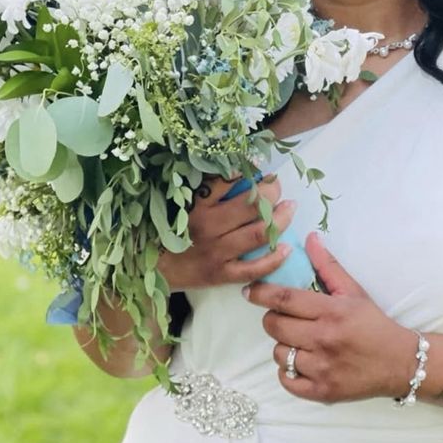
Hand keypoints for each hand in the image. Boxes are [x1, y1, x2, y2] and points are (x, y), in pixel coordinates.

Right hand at [158, 172, 295, 291]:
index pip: (230, 180)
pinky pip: (255, 268)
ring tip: (289, 208)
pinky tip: (288, 248)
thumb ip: (204, 186)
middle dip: (271, 191)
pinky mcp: (222, 275)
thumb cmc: (167, 231)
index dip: (250, 171)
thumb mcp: (180, 203)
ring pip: (258, 234)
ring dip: (281, 219)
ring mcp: (217, 252)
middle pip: (252, 205)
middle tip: (276, 186)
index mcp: (196, 205)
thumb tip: (236, 167)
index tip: (260, 168)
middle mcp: (208, 227)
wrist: (152, 269)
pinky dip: (275, 258)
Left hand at [242, 231, 415, 402]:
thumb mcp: (354, 291)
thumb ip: (328, 266)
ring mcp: (322, 368)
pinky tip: (301, 363)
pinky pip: (286, 381)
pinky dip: (288, 372)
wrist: (400, 363)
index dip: (262, 293)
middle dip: (273, 319)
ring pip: (278, 353)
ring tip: (300, 342)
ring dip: (283, 346)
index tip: (250, 291)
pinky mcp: (322, 392)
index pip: (284, 298)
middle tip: (285, 318)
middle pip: (275, 326)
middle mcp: (324, 339)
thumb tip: (309, 238)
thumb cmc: (374, 324)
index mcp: (331, 311)